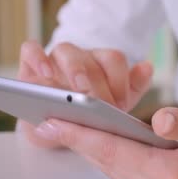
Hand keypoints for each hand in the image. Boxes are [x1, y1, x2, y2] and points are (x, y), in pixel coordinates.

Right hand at [16, 40, 152, 147]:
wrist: (57, 129)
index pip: (114, 59)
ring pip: (65, 50)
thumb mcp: (113, 105)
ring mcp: (55, 59)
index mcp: (102, 63)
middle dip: (97, 81)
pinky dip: (37, 57)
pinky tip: (45, 73)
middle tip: (99, 103)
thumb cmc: (87, 113)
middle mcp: (80, 57)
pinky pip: (30, 50)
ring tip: (78, 92)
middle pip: (90, 56)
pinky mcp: (29, 65)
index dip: (119, 80)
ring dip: (74, 69)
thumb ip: (133, 87)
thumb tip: (148, 66)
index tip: (118, 105)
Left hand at [32, 107, 177, 178]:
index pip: (113, 149)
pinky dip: (111, 160)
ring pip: (114, 173)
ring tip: (69, 129)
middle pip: (106, 163)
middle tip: (50, 120)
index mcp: (170, 173)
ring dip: (91, 152)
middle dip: (77, 142)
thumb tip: (159, 118)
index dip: (79, 134)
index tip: (52, 121)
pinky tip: (105, 146)